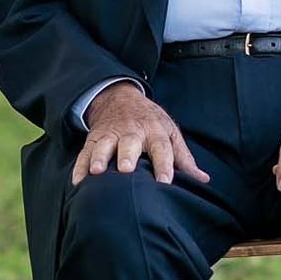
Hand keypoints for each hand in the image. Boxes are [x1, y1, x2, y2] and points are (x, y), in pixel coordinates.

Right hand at [71, 84, 209, 186]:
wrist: (119, 98)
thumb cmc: (151, 122)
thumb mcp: (170, 133)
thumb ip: (184, 158)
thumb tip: (203, 179)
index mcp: (154, 131)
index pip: (161, 148)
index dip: (164, 164)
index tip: (165, 181)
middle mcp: (132, 132)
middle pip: (129, 143)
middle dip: (126, 156)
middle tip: (125, 170)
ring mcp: (110, 134)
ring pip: (103, 145)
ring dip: (99, 158)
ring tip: (96, 172)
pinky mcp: (94, 138)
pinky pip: (85, 152)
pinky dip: (80, 166)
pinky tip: (78, 181)